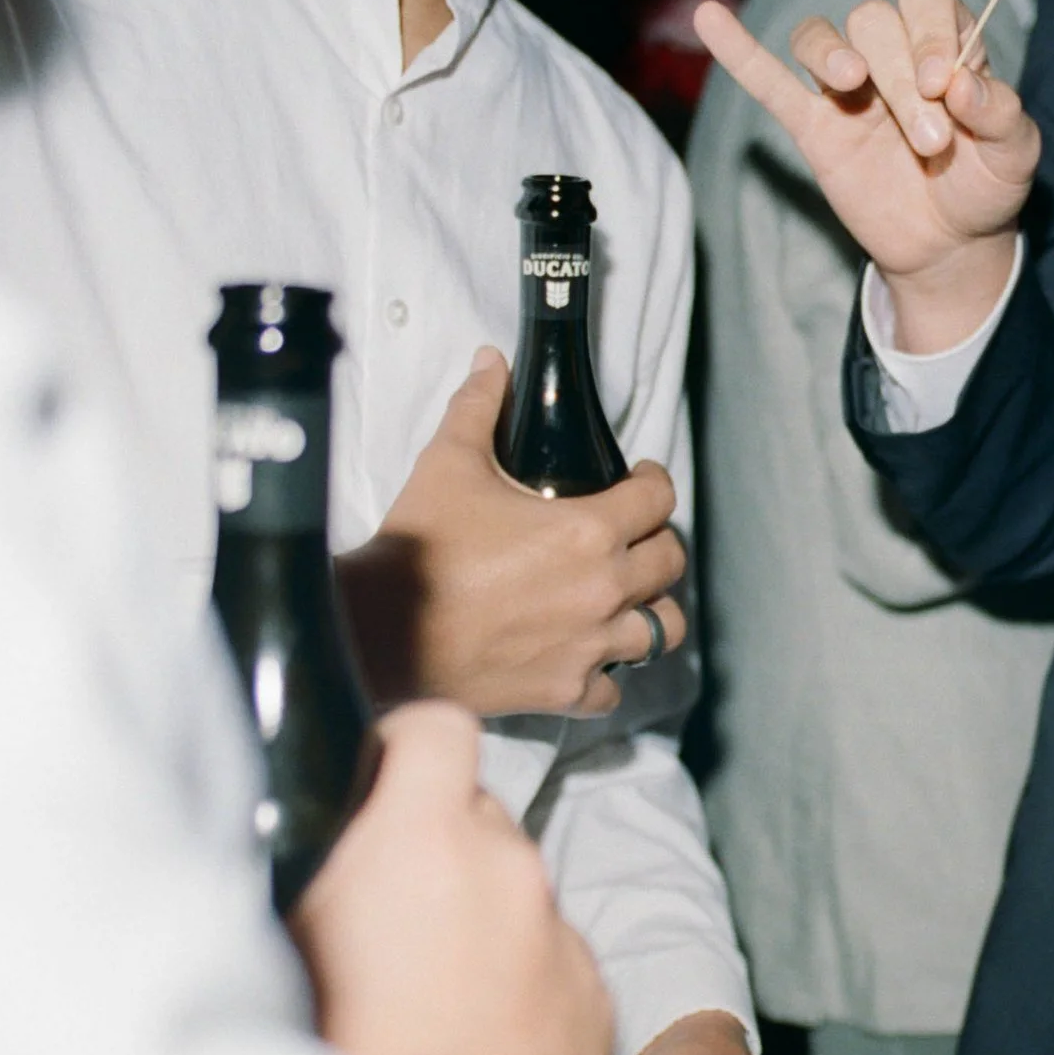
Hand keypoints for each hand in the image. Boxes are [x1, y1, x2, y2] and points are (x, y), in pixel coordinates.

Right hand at [291, 702, 614, 1054]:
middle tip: (382, 916)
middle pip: (476, 821)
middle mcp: (509, 871)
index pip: (439, 731)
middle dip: (435, 851)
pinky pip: (550, 962)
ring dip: (477, 922)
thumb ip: (319, 874)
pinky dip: (516, 980)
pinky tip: (469, 1040)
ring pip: (516, 897)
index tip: (379, 782)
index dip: (405, 750)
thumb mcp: (286, 948)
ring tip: (422, 999)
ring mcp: (561, 935)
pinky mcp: (597, 998)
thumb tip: (314, 847)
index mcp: (426, 840)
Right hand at [338, 347, 685, 718]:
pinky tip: (587, 655)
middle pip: (670, 563)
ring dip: (651, 611)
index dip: (654, 482)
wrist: (383, 633)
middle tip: (635, 536)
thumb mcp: (448, 464)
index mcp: (588, 531)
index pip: (657, 499)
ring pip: (662, 630)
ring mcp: (590, 645)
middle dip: (657, 543)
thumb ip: (478, 407)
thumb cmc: (419, 550)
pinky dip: (608, 673)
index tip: (642, 479)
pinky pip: (614, 689)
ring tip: (627, 599)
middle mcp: (603, 590)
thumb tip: (491, 364)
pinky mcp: (566, 690)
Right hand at [695, 0, 1037, 352]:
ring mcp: (847, 89)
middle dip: (900, 75)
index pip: (926, 0)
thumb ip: (1001, 114)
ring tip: (853, 85)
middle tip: (930, 141)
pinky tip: (710, 18)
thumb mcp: (1016, 156)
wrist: (951, 247)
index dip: (931, 32)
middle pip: (875, 23)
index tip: (946, 88)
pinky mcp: (814, 127)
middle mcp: (893, 54)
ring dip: (834, 55)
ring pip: (822, 38)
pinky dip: (739, 51)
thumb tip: (959, 85)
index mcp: (945, 44)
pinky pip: (769, 81)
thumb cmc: (986, 188)